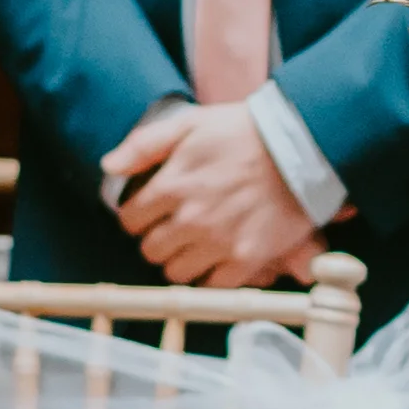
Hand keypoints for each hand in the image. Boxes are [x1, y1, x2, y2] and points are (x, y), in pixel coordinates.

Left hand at [101, 103, 327, 288]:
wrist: (300, 146)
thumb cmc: (243, 131)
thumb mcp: (189, 123)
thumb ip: (144, 145)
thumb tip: (108, 167)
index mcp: (172, 185)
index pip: (130, 220)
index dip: (138, 216)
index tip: (153, 212)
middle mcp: (190, 218)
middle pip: (151, 251)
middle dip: (159, 240)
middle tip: (176, 229)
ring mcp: (218, 241)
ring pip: (176, 273)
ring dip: (182, 261)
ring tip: (197, 245)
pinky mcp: (246, 258)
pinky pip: (213, 286)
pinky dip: (213, 276)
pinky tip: (220, 258)